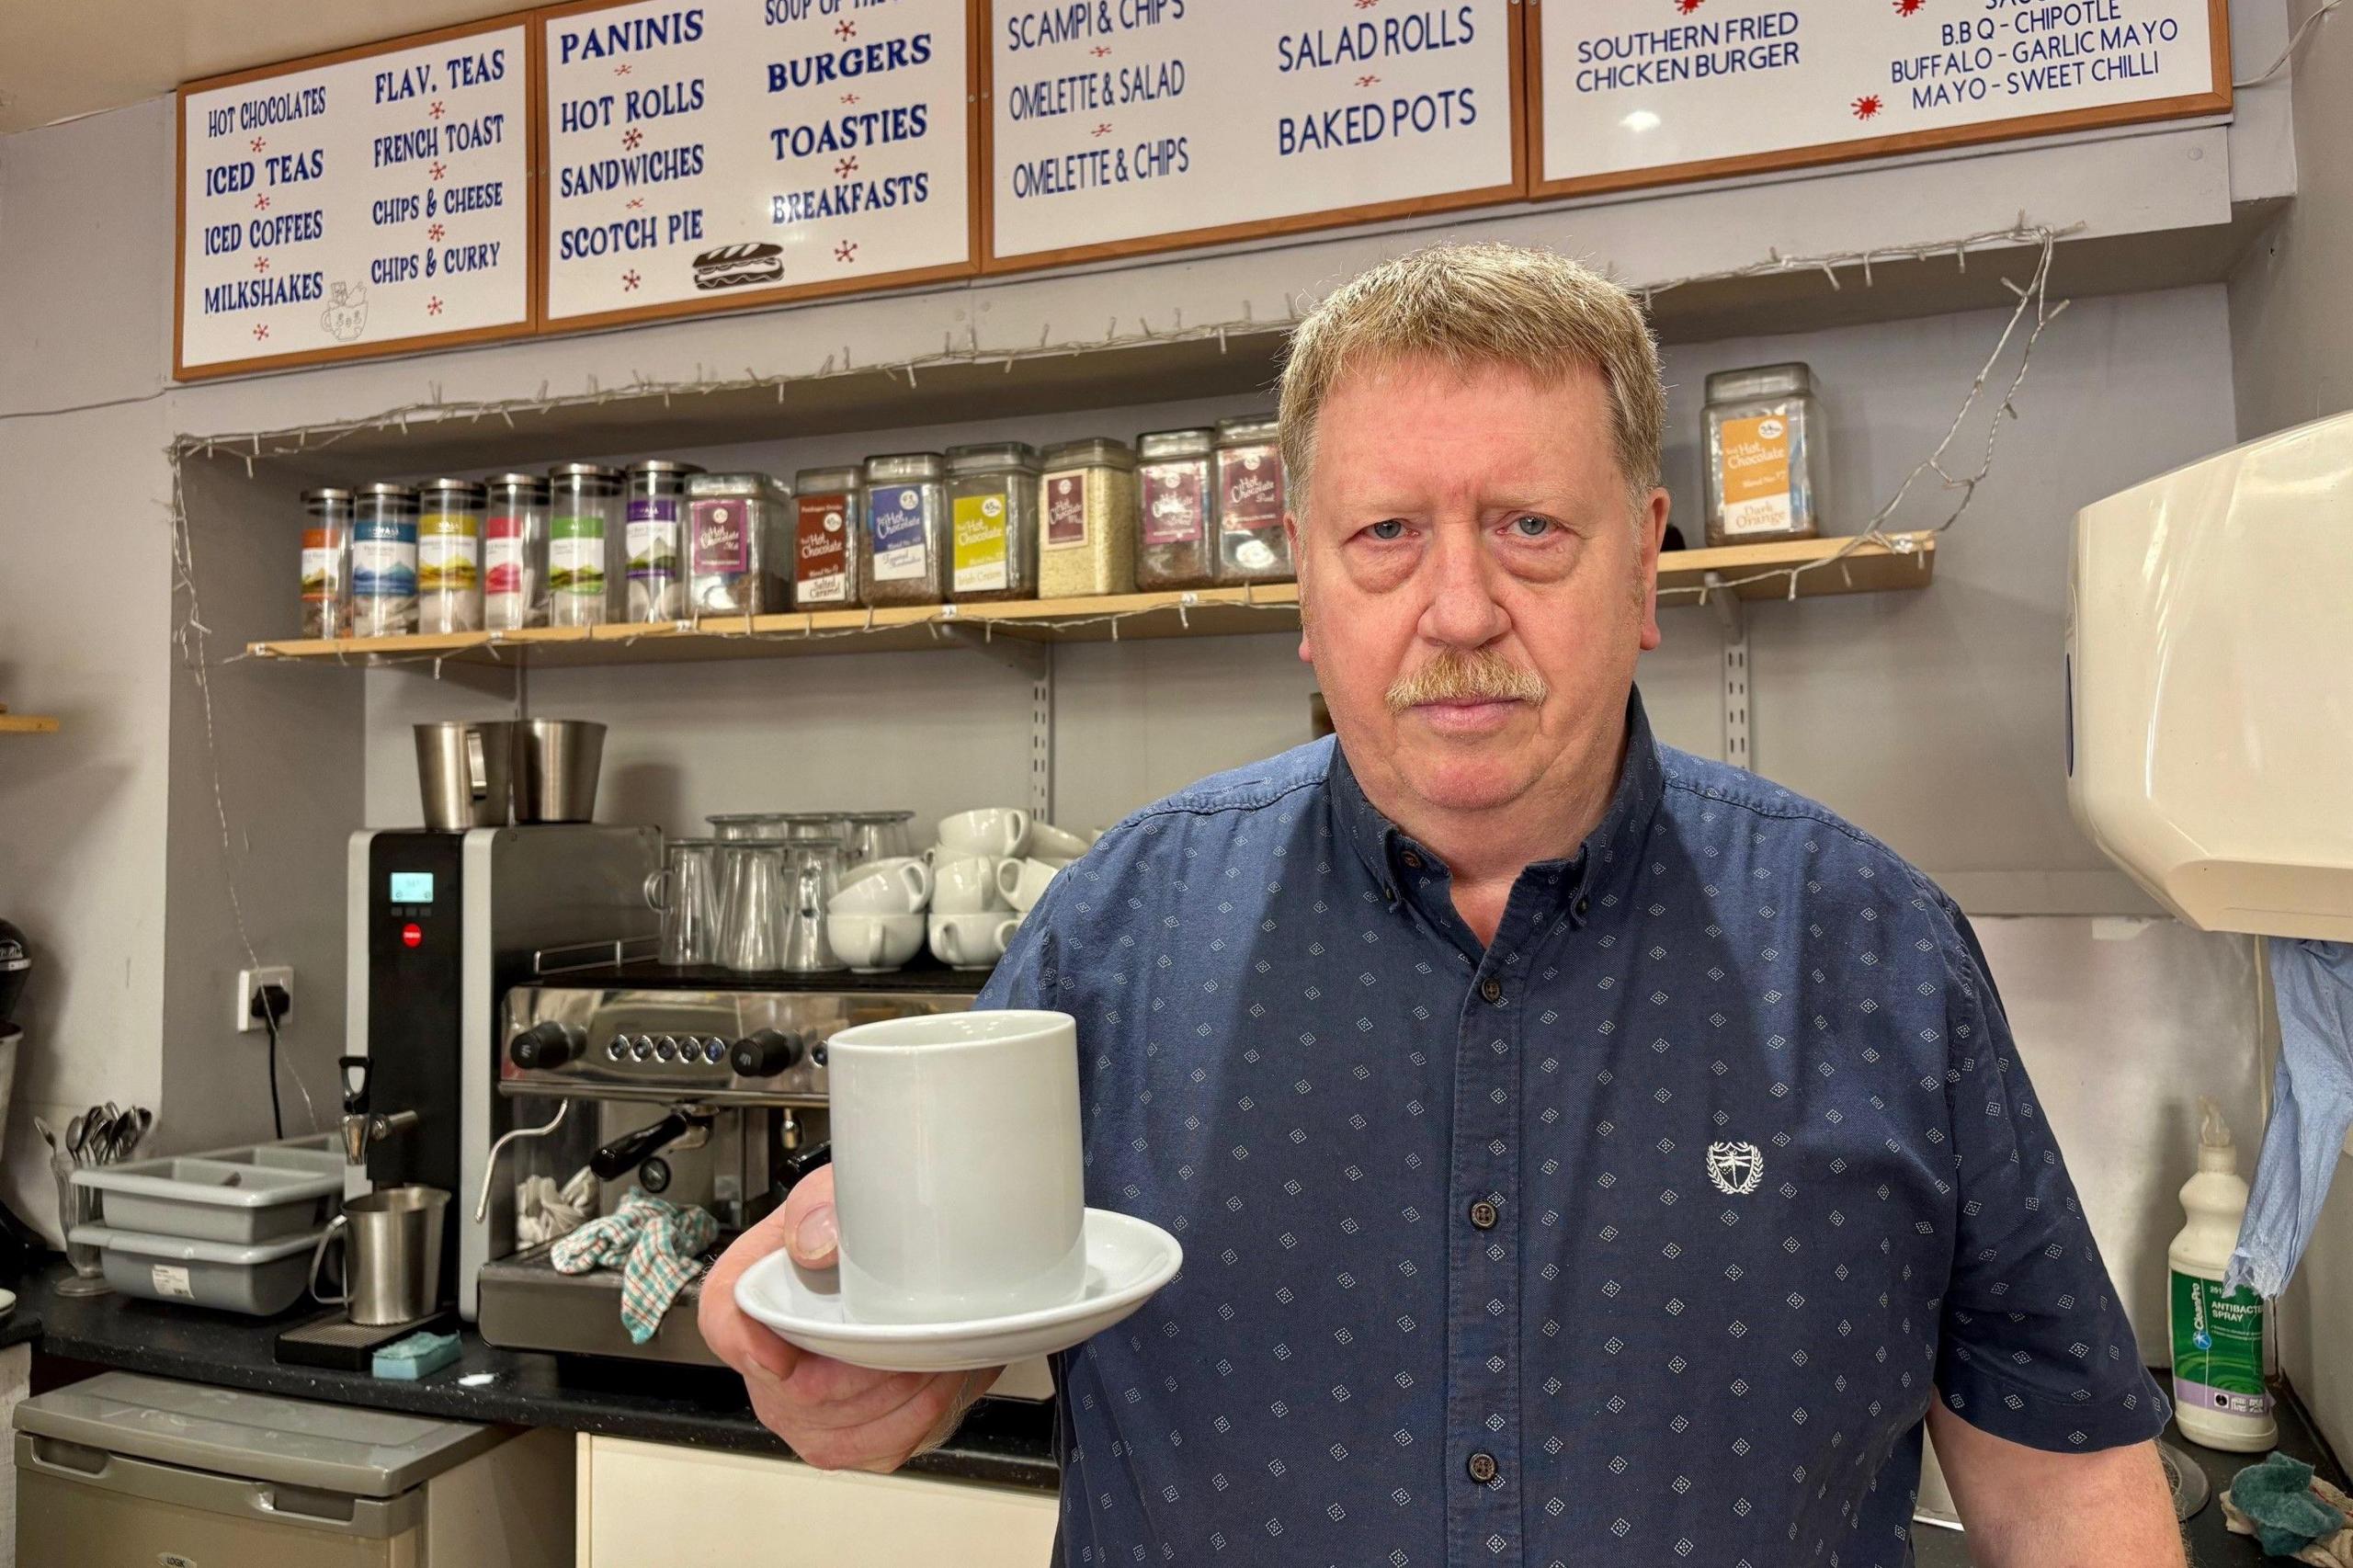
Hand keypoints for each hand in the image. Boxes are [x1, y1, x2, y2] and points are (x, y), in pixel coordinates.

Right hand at [699, 1164, 1004, 1471]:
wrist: (897, 1258)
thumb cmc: (855, 1228)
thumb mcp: (837, 1191)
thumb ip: (819, 1204)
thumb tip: (816, 1245)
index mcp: (749, 1288)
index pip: (721, 1320)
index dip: (745, 1343)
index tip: (780, 1353)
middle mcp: (766, 1360)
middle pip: (802, 1395)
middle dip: (871, 1370)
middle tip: (919, 1335)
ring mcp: (801, 1409)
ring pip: (848, 1430)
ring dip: (907, 1395)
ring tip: (940, 1353)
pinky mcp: (846, 1438)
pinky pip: (881, 1448)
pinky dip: (926, 1415)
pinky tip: (942, 1377)